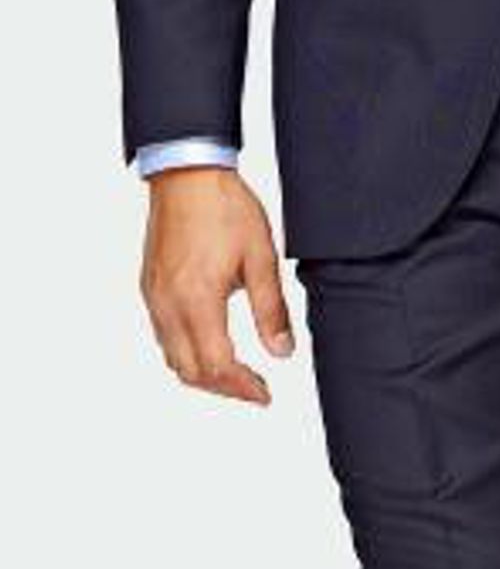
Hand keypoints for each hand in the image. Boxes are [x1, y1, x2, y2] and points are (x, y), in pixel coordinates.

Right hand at [139, 166, 294, 403]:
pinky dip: (186, 352)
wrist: (187, 174)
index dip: (243, 388)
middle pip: (190, 372)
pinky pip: (162, 336)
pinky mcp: (149, 288)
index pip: (217, 366)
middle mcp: (169, 304)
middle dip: (224, 388)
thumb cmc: (224, 208)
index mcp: (198, 299)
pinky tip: (210, 344)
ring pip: (172, 358)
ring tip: (236, 372)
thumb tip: (282, 352)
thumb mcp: (261, 258)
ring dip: (203, 374)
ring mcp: (154, 297)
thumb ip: (271, 310)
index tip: (264, 394)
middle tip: (255, 389)